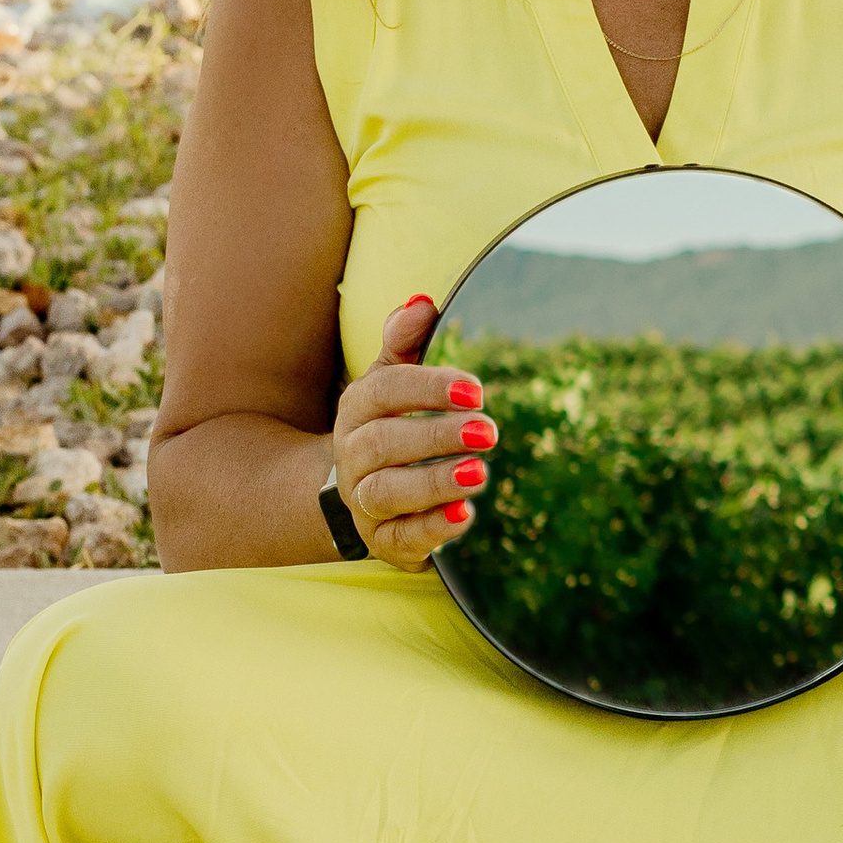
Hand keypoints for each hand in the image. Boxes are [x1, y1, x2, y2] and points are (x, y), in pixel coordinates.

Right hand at [330, 296, 496, 569]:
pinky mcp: (382, 540)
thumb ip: (404, 341)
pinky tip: (466, 517)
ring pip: (385, 493)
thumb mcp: (393, 379)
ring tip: (480, 474)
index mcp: (357, 409)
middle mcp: (353, 455)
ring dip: (434, 483)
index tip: (476, 390)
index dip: (428, 388)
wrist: (359, 491)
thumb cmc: (389, 423)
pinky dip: (432, 528)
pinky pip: (400, 538)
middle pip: (383, 443)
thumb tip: (422, 302)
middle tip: (490, 431)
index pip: (383, 392)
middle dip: (436, 435)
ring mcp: (363, 501)